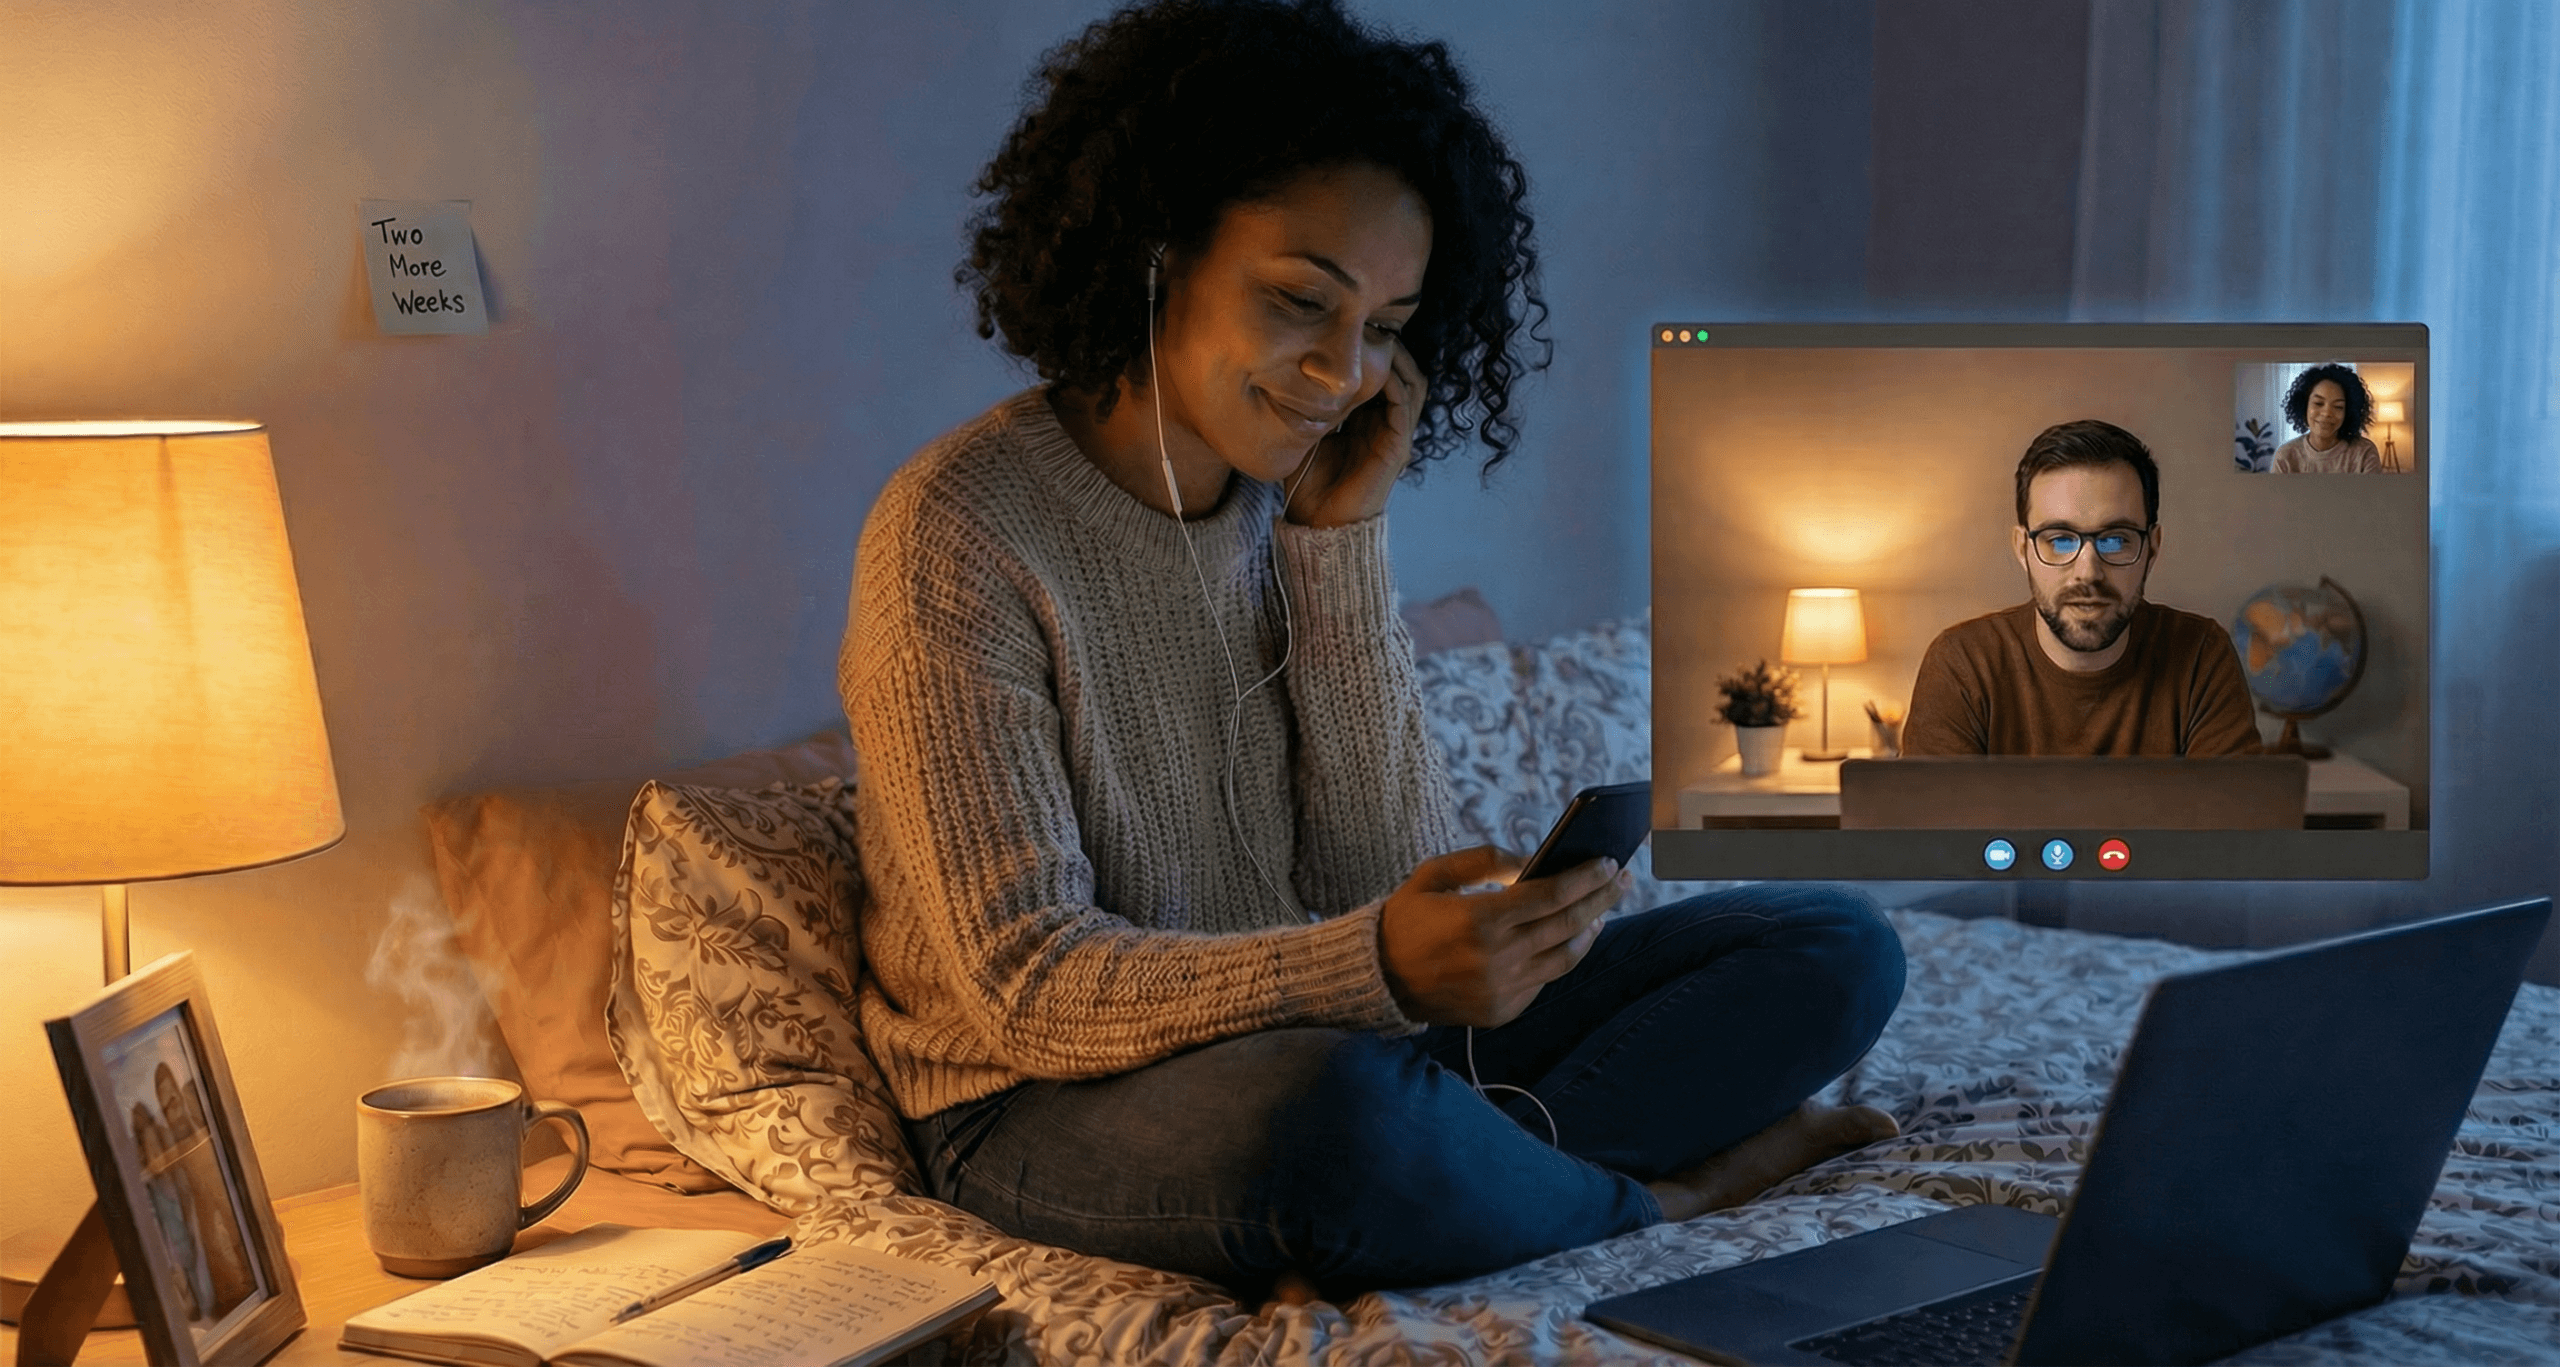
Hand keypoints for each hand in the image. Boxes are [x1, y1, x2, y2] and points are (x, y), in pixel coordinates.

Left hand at [1283, 338, 1420, 527]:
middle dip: (1389, 345)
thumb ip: (1304, 403)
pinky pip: (1406, 405)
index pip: (1380, 374)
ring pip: (1412, 383)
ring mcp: (1395, 435)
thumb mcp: (1303, 431)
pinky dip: (1397, 381)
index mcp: (1366, 419)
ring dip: (1399, 358)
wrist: (1319, 524)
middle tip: (1369, 322)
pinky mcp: (1397, 448)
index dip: (1372, 349)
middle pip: (1401, 372)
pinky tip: (1380, 366)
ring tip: (1380, 337)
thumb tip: (1283, 369)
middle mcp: (1385, 424)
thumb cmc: (1308, 483)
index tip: (1353, 324)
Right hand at [1377, 844, 1626, 1027]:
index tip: (1608, 862)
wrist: (1377, 980)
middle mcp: (1496, 957)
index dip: (1586, 877)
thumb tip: (1531, 862)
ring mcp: (1501, 988)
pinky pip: (1544, 980)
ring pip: (1565, 958)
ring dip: (1590, 931)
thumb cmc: (1405, 919)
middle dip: (1601, 898)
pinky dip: (1559, 956)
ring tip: (1601, 912)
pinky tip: (1567, 939)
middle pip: (1568, 925)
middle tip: (1621, 880)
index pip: (1551, 895)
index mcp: (1479, 919)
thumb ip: (1484, 861)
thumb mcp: (1433, 874)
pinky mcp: (1501, 1010)